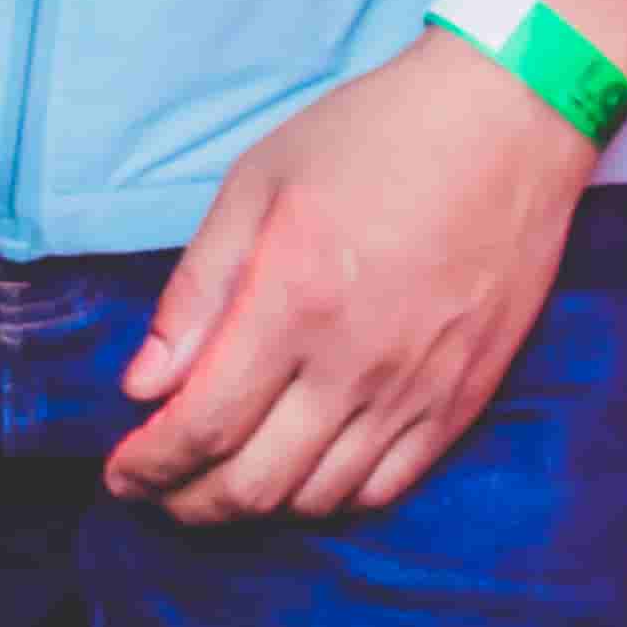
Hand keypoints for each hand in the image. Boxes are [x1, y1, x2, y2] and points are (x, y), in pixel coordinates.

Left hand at [102, 28, 595, 528]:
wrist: (506, 120)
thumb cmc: (375, 135)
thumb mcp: (260, 181)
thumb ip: (197, 290)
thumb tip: (143, 386)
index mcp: (293, 298)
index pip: (204, 425)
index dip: (151, 466)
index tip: (120, 475)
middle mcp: (354, 361)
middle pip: (254, 484)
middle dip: (188, 502)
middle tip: (158, 491)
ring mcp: (415, 390)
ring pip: (317, 498)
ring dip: (255, 506)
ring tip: (222, 481)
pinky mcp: (462, 400)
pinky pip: (384, 488)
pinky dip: (330, 499)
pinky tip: (302, 473)